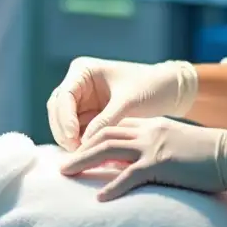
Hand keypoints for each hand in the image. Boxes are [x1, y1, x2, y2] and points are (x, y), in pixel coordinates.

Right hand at [46, 58, 197, 151]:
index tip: (73, 137)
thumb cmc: (151, 87)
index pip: (64, 96)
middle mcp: (78, 84)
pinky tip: (86, 155)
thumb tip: (84, 143)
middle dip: (64, 131)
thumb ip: (106, 120)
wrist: (169, 91)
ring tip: (82, 156)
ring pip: (63, 123)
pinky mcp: (89, 116)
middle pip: (57, 110)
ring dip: (69, 139)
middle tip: (76, 151)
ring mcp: (82, 101)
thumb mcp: (128, 102)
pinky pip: (76, 131)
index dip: (65, 118)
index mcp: (83, 71)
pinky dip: (79, 142)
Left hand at [60, 117, 226, 201]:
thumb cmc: (213, 156)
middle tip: (62, 163)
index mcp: (153, 125)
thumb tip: (149, 168)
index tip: (77, 150)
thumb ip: (162, 151)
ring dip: (84, 161)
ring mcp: (154, 147)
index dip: (93, 138)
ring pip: (108, 150)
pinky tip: (100, 198)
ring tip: (67, 173)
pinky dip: (112, 187)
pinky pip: (129, 176)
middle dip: (80, 148)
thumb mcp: (182, 147)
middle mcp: (149, 132)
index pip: (115, 127)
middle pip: (104, 136)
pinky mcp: (161, 164)